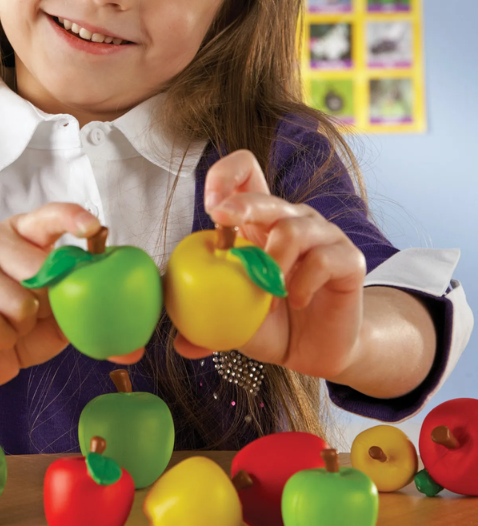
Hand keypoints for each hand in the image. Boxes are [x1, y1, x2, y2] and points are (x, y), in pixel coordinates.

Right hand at [0, 203, 141, 391]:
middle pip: (37, 267)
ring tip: (11, 325)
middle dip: (46, 301)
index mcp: (25, 232)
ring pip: (18, 302)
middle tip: (35, 311)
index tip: (92, 228)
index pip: (49, 216)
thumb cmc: (21, 322)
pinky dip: (2, 340)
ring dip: (22, 327)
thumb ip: (91, 316)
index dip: (72, 218)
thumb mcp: (61, 316)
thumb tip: (133, 350)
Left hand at [175, 150, 366, 381]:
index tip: (211, 207)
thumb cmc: (269, 324)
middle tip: (220, 219)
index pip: (245, 173)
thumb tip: (177, 341)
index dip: (225, 176)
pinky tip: (297, 301)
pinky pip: (321, 259)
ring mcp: (322, 236)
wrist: (315, 352)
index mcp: (258, 220)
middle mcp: (291, 219)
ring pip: (292, 229)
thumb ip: (202, 320)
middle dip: (240, 206)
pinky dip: (302, 284)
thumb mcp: (229, 319)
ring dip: (271, 265)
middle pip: (265, 197)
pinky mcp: (347, 259)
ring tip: (267, 296)